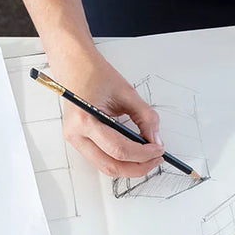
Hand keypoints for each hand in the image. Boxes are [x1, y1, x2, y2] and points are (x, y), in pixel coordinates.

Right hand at [54, 52, 164, 177]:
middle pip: (110, 166)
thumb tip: (156, 140)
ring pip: (105, 167)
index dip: (143, 154)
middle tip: (156, 159)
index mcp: (85, 120)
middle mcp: (75, 135)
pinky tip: (134, 154)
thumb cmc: (96, 75)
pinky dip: (120, 161)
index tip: (159, 149)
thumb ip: (146, 118)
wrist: (75, 67)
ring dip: (129, 167)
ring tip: (147, 158)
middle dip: (137, 167)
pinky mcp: (79, 142)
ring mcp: (74, 141)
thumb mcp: (127, 93)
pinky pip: (102, 160)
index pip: (119, 150)